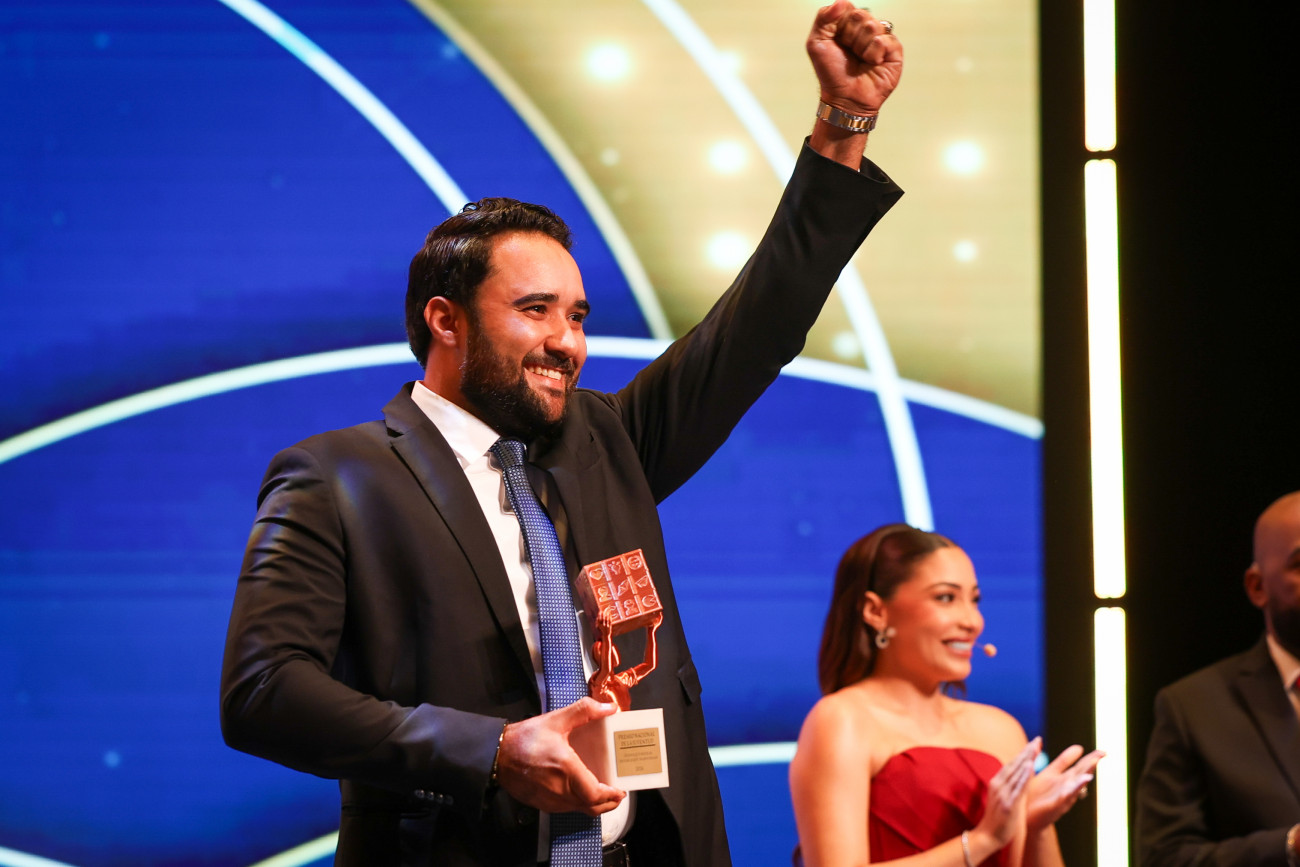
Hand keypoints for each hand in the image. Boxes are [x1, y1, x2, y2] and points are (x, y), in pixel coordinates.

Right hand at [495, 698, 625, 815]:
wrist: (497, 755)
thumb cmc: (524, 739)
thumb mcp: (556, 720)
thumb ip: (584, 711)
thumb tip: (608, 708)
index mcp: (566, 770)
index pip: (594, 794)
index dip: (610, 796)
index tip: (620, 790)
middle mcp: (559, 790)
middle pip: (591, 807)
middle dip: (607, 803)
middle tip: (615, 794)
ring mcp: (550, 800)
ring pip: (579, 809)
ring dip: (592, 803)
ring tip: (600, 790)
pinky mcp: (542, 804)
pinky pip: (566, 808)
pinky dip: (577, 803)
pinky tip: (579, 791)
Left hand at [806, 1, 902, 114]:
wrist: (844, 98)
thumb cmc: (831, 73)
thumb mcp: (816, 43)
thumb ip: (823, 17)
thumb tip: (841, 2)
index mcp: (848, 24)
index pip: (847, 7)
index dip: (840, 25)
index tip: (836, 41)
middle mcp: (866, 28)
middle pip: (861, 15)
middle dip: (850, 36)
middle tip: (848, 52)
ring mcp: (881, 38)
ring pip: (873, 26)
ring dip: (861, 47)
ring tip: (860, 60)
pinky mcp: (894, 50)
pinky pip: (884, 40)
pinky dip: (874, 53)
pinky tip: (872, 63)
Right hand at [973, 737, 1039, 850]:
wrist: (988, 836)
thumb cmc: (998, 818)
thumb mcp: (1004, 797)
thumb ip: (1013, 784)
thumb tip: (1023, 772)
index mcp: (998, 782)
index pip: (1012, 764)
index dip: (1023, 752)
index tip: (1034, 742)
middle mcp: (999, 785)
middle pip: (1014, 765)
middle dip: (1026, 752)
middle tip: (1037, 740)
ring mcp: (1003, 794)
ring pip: (1016, 773)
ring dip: (1026, 760)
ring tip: (1035, 748)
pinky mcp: (1008, 804)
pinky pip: (1017, 788)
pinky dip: (1023, 777)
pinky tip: (1030, 768)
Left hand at [1027, 744, 1103, 831]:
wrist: (1027, 818)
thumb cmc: (1038, 795)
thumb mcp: (1051, 773)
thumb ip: (1064, 761)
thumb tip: (1079, 747)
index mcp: (1063, 777)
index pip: (1078, 765)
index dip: (1089, 758)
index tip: (1103, 752)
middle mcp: (1065, 787)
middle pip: (1079, 774)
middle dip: (1090, 765)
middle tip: (1103, 755)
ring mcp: (1061, 797)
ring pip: (1074, 787)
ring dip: (1081, 781)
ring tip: (1090, 773)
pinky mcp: (1053, 806)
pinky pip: (1062, 799)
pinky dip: (1069, 794)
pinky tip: (1074, 789)